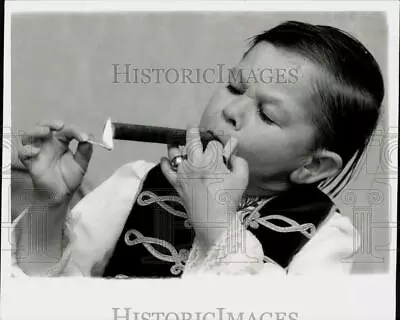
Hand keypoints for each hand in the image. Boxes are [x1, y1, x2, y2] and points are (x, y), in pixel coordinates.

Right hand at [17, 120, 92, 204]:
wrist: (61, 195)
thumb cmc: (69, 179)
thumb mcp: (81, 164)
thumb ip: (85, 151)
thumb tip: (90, 137)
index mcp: (60, 143)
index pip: (64, 130)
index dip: (74, 131)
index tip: (84, 138)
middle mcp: (47, 145)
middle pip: (42, 126)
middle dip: (49, 122)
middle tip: (59, 126)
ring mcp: (37, 153)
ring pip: (29, 136)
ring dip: (36, 131)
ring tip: (46, 132)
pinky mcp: (30, 164)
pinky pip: (23, 154)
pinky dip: (27, 150)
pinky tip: (36, 151)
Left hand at [160, 126, 248, 249]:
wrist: (214, 221)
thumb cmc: (229, 200)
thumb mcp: (242, 178)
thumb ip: (239, 161)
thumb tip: (232, 154)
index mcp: (212, 159)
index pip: (215, 144)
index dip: (220, 145)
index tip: (223, 148)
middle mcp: (195, 162)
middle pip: (192, 140)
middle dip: (193, 131)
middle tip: (192, 125)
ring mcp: (183, 173)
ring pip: (176, 153)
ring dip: (175, 144)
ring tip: (174, 140)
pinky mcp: (177, 184)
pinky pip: (167, 170)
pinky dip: (164, 163)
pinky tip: (164, 158)